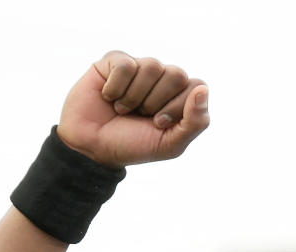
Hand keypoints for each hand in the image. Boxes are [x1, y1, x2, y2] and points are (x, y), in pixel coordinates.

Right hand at [57, 51, 209, 167]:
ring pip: (152, 66)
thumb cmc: (133, 145)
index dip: (178, 107)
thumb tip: (203, 89)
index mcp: (180, 97)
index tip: (159, 123)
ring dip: (135, 97)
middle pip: (177, 74)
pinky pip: (126, 65)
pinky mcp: (115, 61)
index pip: (197, 86)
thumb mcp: (171, 144)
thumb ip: (195, 122)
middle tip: (141, 115)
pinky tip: (108, 97)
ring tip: (123, 108)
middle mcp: (163, 79)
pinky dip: (116, 88)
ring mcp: (140, 68)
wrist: (92, 147)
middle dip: (157, 102)